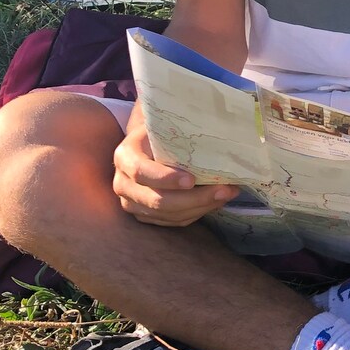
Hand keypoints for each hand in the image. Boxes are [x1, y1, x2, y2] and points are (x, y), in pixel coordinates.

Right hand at [113, 122, 238, 226]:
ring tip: (227, 194)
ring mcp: (132, 204)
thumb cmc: (160, 133)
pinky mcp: (145, 216)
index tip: (192, 180)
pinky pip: (173, 222)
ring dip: (201, 207)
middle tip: (225, 190)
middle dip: (195, 198)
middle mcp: (122, 184)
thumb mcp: (163, 126)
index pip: (140, 172)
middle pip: (157, 200)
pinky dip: (196, 213)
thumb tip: (217, 135)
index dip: (166, 178)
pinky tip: (215, 202)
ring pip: (168, 215)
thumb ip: (178, 131)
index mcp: (125, 156)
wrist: (148, 147)